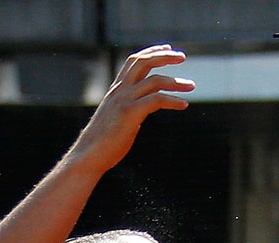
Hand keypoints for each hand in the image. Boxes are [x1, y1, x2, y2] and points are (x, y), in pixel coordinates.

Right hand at [66, 44, 193, 175]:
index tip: (167, 49)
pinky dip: (173, 100)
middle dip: (164, 56)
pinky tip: (183, 105)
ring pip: (154, 80)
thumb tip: (145, 106)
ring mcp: (124, 101)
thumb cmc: (102, 142)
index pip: (134, 61)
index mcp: (116, 90)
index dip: (151, 52)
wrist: (88, 156)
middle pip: (143, 62)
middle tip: (182, 57)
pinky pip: (156, 100)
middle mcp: (119, 91)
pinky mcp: (129, 113)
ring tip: (191, 86)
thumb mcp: (117, 118)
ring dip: (176, 82)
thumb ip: (131, 107)